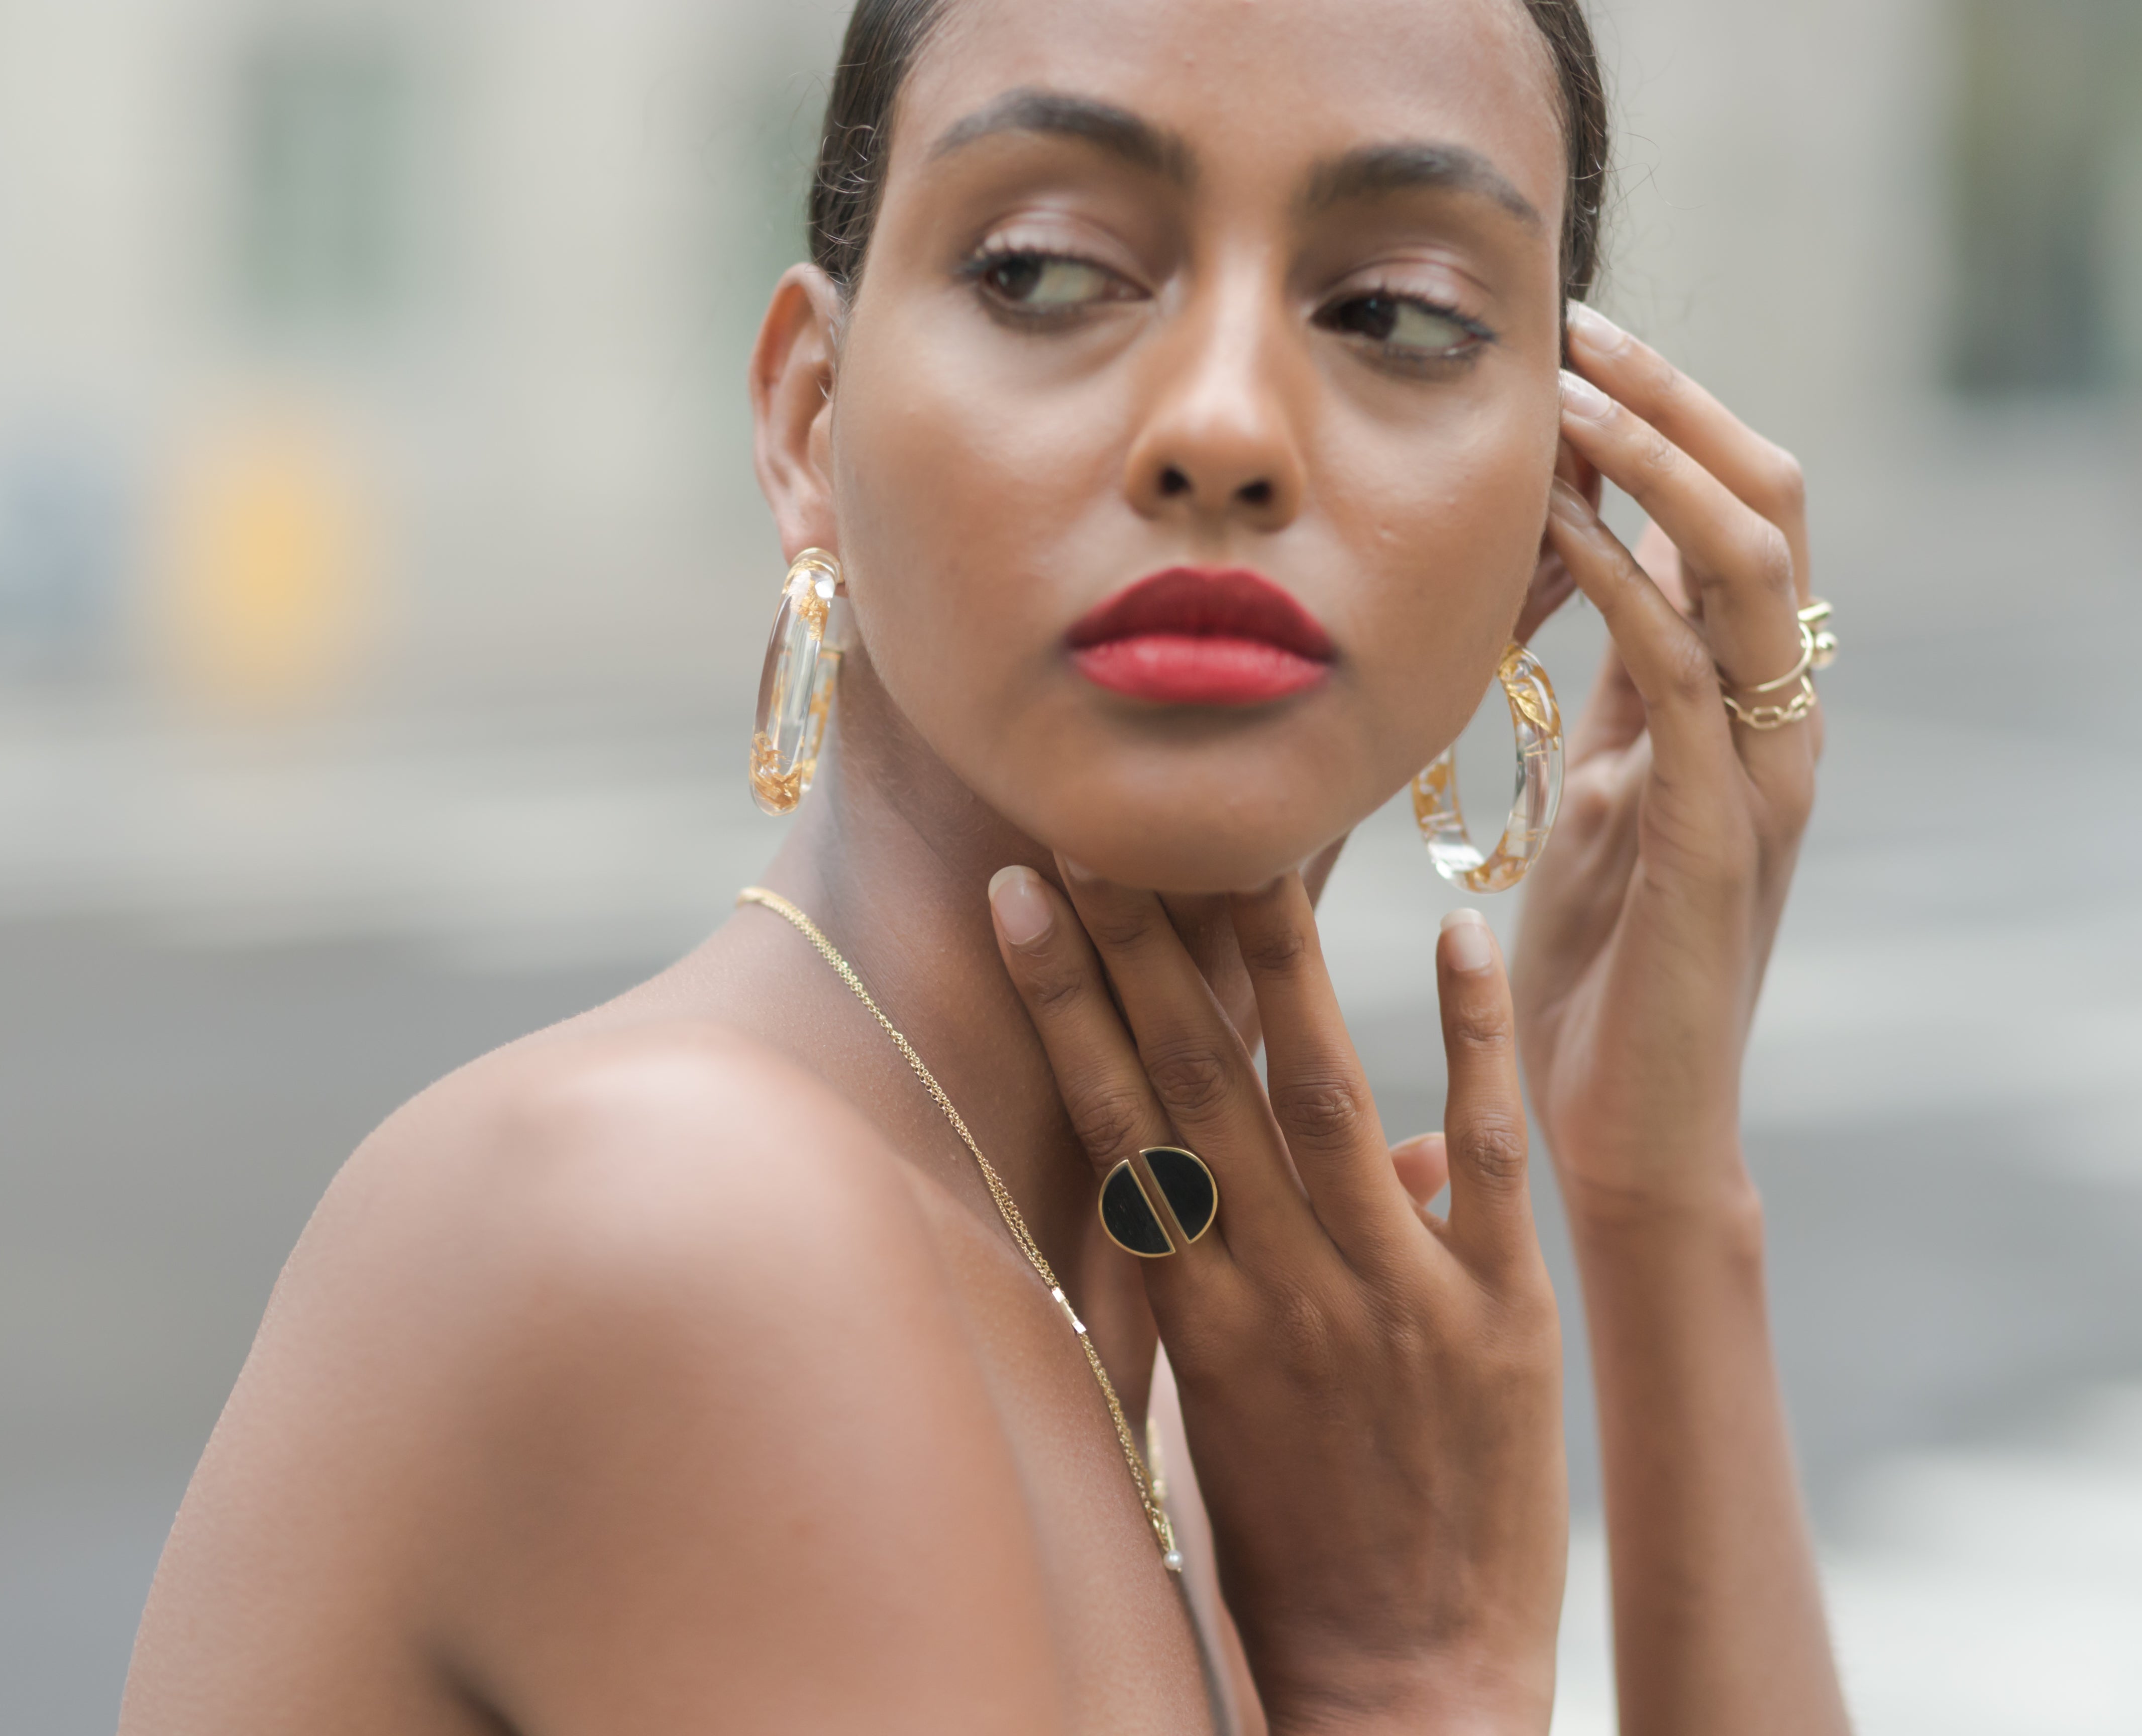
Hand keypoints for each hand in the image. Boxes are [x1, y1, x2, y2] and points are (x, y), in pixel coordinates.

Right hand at [989, 864, 1566, 1733]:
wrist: (1405, 1689)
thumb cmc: (1298, 1557)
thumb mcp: (1231, 1418)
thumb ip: (1242, 1284)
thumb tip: (1312, 1158)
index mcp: (1198, 1315)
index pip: (1119, 1121)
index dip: (1067, 1002)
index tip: (1023, 895)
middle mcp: (1280, 1289)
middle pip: (1197, 1084)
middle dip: (1141, 948)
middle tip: (1098, 824)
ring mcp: (1395, 1295)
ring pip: (1320, 1093)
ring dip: (1277, 963)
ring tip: (1246, 849)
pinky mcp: (1503, 1318)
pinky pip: (1489, 1155)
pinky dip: (1473, 1041)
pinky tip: (1456, 936)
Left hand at [1521, 306, 1819, 1214]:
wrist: (1628, 1126)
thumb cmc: (1599, 971)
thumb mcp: (1598, 798)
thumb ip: (1611, 698)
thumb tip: (1576, 587)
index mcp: (1734, 706)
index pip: (1730, 518)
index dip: (1663, 420)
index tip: (1568, 344)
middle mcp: (1769, 720)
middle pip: (1760, 507)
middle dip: (1672, 404)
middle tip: (1574, 326)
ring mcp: (1756, 773)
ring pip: (1742, 569)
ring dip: (1652, 467)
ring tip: (1565, 394)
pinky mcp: (1717, 834)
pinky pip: (1684, 677)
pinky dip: (1625, 588)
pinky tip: (1553, 530)